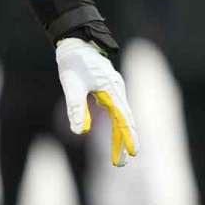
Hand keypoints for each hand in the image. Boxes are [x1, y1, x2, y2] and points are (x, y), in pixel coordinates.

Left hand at [56, 37, 139, 166]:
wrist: (75, 42)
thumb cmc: (73, 62)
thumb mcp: (71, 85)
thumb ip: (76, 108)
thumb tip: (79, 131)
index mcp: (112, 89)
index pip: (123, 118)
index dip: (127, 136)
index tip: (133, 152)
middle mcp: (117, 89)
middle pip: (125, 120)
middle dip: (124, 141)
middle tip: (121, 163)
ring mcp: (114, 89)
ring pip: (121, 116)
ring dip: (120, 135)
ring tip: (118, 156)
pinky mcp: (109, 88)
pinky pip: (116, 110)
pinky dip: (117, 124)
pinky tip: (115, 136)